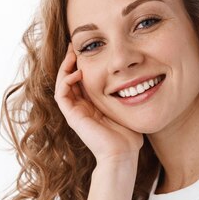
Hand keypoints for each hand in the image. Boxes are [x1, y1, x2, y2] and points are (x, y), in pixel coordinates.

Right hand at [54, 43, 143, 163]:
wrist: (122, 154)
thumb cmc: (129, 136)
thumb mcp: (127, 109)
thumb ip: (126, 95)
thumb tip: (137, 78)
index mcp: (92, 105)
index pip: (82, 80)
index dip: (82, 64)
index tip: (88, 48)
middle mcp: (81, 107)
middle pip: (69, 79)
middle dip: (71, 61)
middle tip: (75, 45)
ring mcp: (75, 112)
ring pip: (62, 84)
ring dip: (65, 67)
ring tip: (73, 54)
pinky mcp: (72, 117)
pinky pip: (61, 94)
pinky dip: (66, 81)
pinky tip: (78, 72)